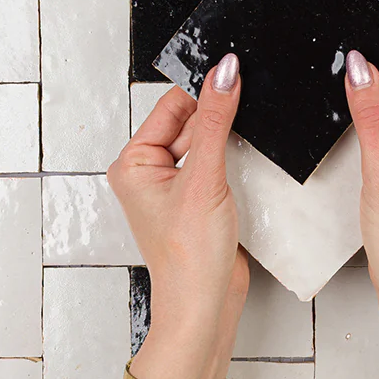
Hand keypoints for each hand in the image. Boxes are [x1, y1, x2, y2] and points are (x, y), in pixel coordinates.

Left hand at [106, 54, 247, 378]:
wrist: (205, 306)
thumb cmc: (188, 257)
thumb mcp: (204, 178)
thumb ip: (216, 120)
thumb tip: (223, 73)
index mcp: (133, 163)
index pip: (172, 106)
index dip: (204, 92)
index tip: (236, 75)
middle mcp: (149, 172)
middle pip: (191, 122)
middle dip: (219, 121)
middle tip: (242, 127)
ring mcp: (174, 187)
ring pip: (207, 143)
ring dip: (228, 145)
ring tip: (236, 166)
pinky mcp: (198, 200)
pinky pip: (217, 165)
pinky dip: (234, 163)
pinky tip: (245, 174)